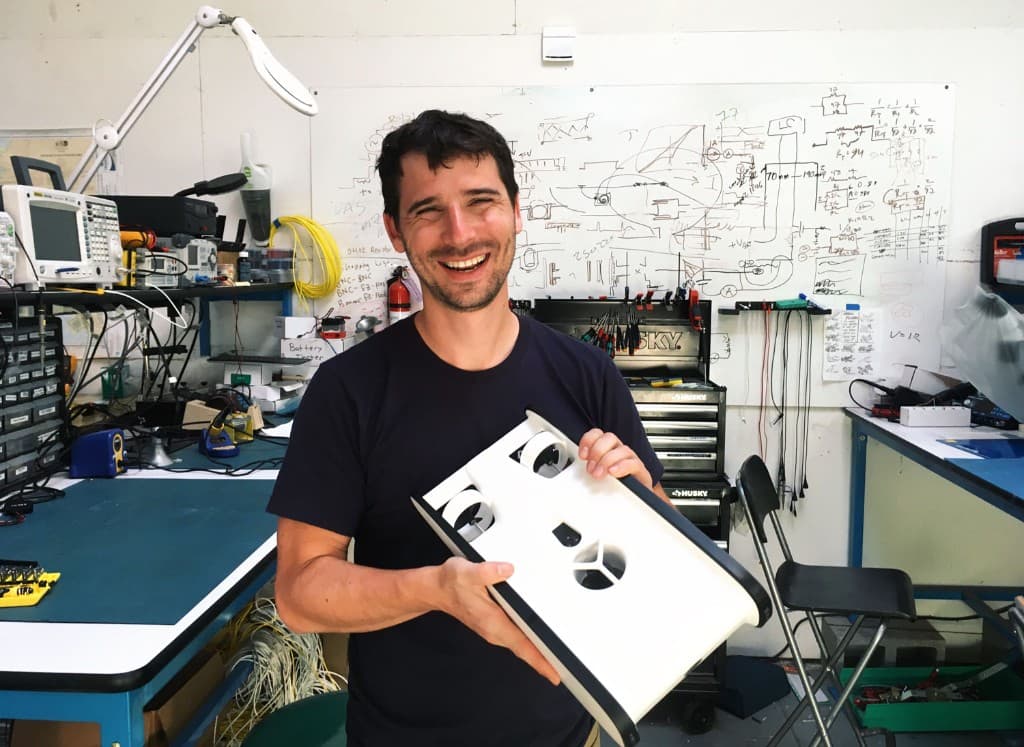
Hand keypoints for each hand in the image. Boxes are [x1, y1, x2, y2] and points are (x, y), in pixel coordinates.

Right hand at [437, 557, 560, 685]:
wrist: (436, 590)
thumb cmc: (450, 583)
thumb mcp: (466, 572)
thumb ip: (487, 571)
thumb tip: (507, 570)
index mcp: (492, 621)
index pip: (521, 645)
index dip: (539, 661)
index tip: (554, 673)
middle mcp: (494, 630)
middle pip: (524, 650)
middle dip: (544, 661)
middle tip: (565, 668)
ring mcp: (494, 629)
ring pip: (520, 646)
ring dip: (537, 653)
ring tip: (556, 659)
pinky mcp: (493, 625)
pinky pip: (516, 639)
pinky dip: (528, 643)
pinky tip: (537, 641)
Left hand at [577, 429, 652, 488]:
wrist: (634, 503)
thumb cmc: (614, 489)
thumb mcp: (596, 477)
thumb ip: (588, 469)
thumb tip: (574, 472)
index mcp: (608, 449)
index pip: (598, 434)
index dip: (588, 440)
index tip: (582, 455)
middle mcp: (619, 451)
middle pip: (610, 438)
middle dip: (597, 452)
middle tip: (591, 468)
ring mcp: (631, 461)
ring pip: (622, 449)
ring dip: (608, 460)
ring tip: (599, 473)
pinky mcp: (641, 473)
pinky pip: (634, 463)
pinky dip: (622, 466)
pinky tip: (613, 472)